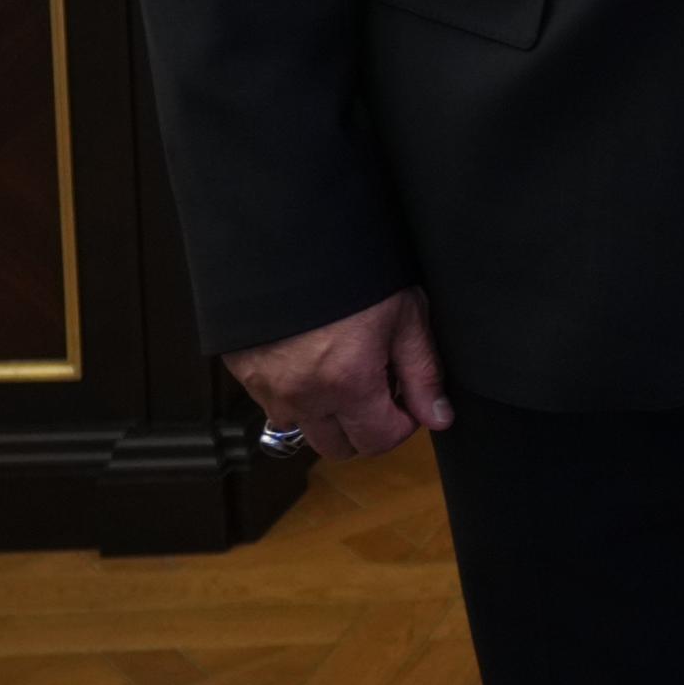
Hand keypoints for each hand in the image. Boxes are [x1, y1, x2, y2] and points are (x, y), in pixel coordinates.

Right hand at [225, 288, 450, 460]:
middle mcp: (303, 396)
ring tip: (345, 372)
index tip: (409, 400)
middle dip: (366, 428)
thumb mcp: (405, 314)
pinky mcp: (245, 374)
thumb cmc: (353, 269)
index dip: (403, 424)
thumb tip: (438, 416)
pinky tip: (313, 361)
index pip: (379, 441)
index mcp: (347, 383)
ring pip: (304, 430)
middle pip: (339, 448)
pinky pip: (274, 405)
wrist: (288, 236)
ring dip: (328, 416)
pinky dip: (297, 396)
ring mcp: (268, 388)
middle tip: (380, 388)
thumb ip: (423, 372)